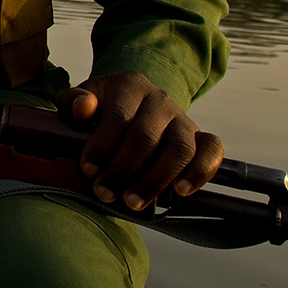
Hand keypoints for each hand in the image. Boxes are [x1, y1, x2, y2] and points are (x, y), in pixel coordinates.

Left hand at [59, 73, 222, 211]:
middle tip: (104, 192)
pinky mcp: (200, 136)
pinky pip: (212, 150)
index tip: (88, 170)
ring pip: (179, 149)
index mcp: (131, 85)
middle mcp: (161, 99)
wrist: (136, 104)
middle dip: (122, 170)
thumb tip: (83, 107)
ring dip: (155, 180)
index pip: (118, 116)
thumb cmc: (105, 107)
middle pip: (146, 137)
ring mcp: (183, 118)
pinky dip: (200, 171)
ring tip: (133, 202)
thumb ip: (75, 100)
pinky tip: (181, 191)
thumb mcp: (86, 98)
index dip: (102, 146)